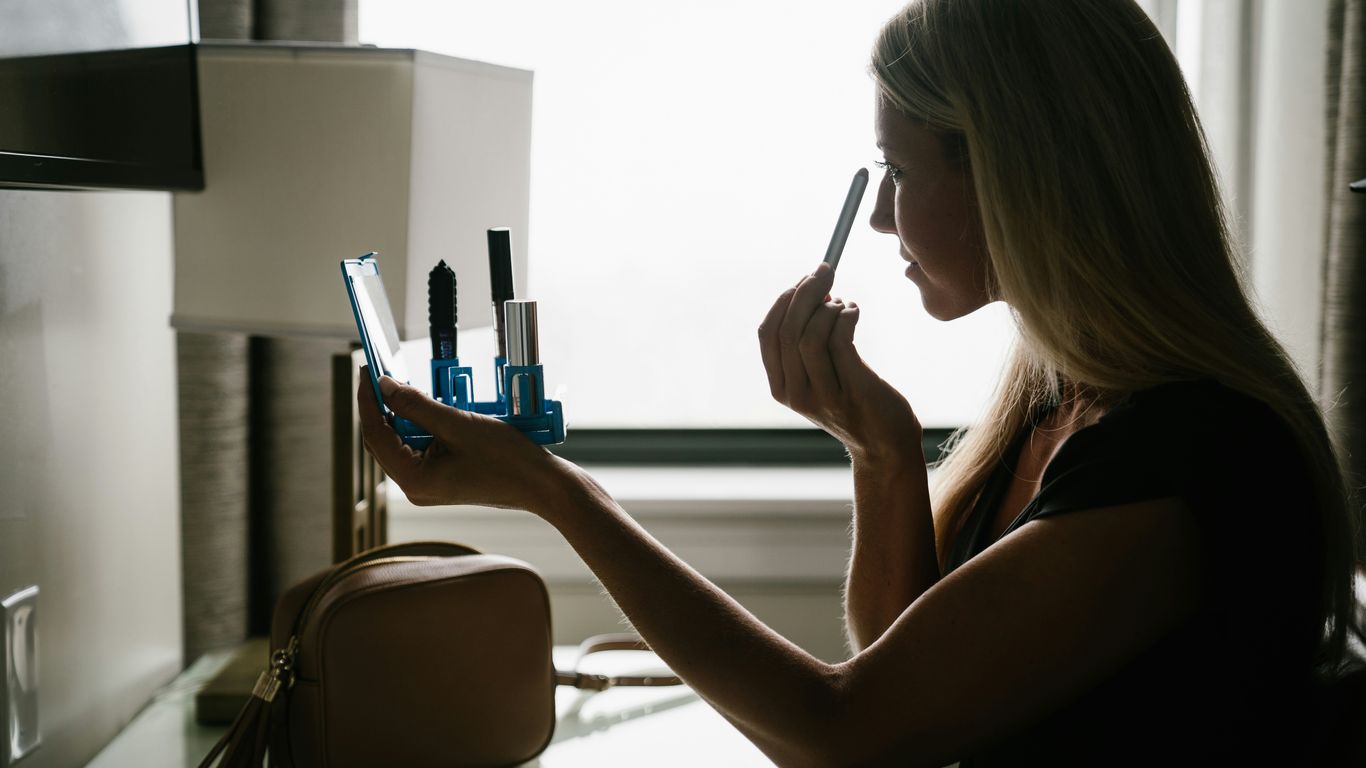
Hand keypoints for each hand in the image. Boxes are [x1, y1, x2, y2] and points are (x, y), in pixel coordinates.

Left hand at [357, 368, 565, 509]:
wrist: (542, 485)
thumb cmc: (507, 461)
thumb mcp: (458, 424)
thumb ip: (417, 405)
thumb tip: (385, 387)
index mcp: (414, 480)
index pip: (376, 435)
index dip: (368, 401)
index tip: (367, 372)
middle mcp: (416, 488)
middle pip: (385, 441)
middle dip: (383, 407)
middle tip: (381, 375)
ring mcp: (429, 485)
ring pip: (404, 443)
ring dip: (405, 415)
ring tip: (406, 387)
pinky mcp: (443, 478)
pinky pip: (422, 448)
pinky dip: (423, 426)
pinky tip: (429, 407)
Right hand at [757, 263, 921, 459]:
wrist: (884, 445)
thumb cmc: (853, 403)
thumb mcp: (819, 380)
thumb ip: (808, 346)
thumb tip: (813, 293)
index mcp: (781, 388)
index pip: (767, 334)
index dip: (783, 301)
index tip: (803, 280)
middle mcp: (796, 393)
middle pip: (789, 330)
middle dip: (806, 293)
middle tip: (824, 272)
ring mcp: (823, 395)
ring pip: (812, 335)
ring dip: (829, 307)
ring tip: (844, 303)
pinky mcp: (852, 390)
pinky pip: (840, 341)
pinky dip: (846, 316)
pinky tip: (854, 311)